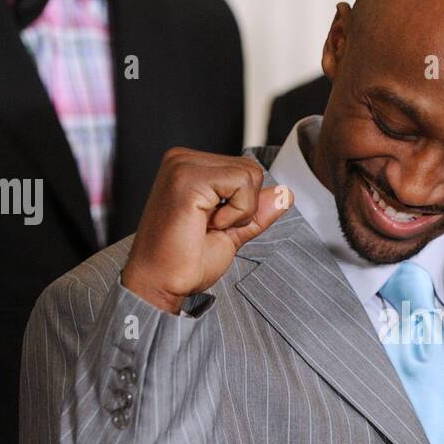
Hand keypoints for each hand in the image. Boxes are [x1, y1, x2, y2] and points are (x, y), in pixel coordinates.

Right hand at [121, 148, 292, 313]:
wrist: (158, 284)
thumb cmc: (184, 263)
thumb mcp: (231, 233)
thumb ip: (255, 211)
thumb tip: (285, 194)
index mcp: (189, 167)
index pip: (245, 170)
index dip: (243, 205)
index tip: (211, 226)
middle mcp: (182, 159)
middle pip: (251, 169)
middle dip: (244, 207)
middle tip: (210, 228)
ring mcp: (182, 165)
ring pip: (250, 174)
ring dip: (239, 211)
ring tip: (207, 227)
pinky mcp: (187, 178)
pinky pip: (242, 183)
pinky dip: (236, 212)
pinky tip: (207, 224)